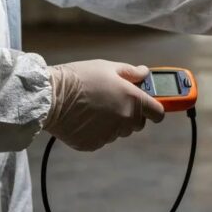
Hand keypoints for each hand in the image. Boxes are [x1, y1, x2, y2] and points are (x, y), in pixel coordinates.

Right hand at [43, 60, 164, 150]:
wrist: (53, 97)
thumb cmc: (82, 77)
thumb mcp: (109, 67)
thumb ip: (131, 72)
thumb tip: (144, 74)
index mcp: (132, 100)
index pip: (158, 112)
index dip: (156, 107)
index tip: (151, 103)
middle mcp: (124, 120)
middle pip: (139, 123)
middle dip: (133, 113)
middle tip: (117, 99)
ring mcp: (109, 135)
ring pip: (120, 131)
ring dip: (115, 121)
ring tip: (97, 105)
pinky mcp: (94, 144)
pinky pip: (103, 138)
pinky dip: (99, 130)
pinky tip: (87, 116)